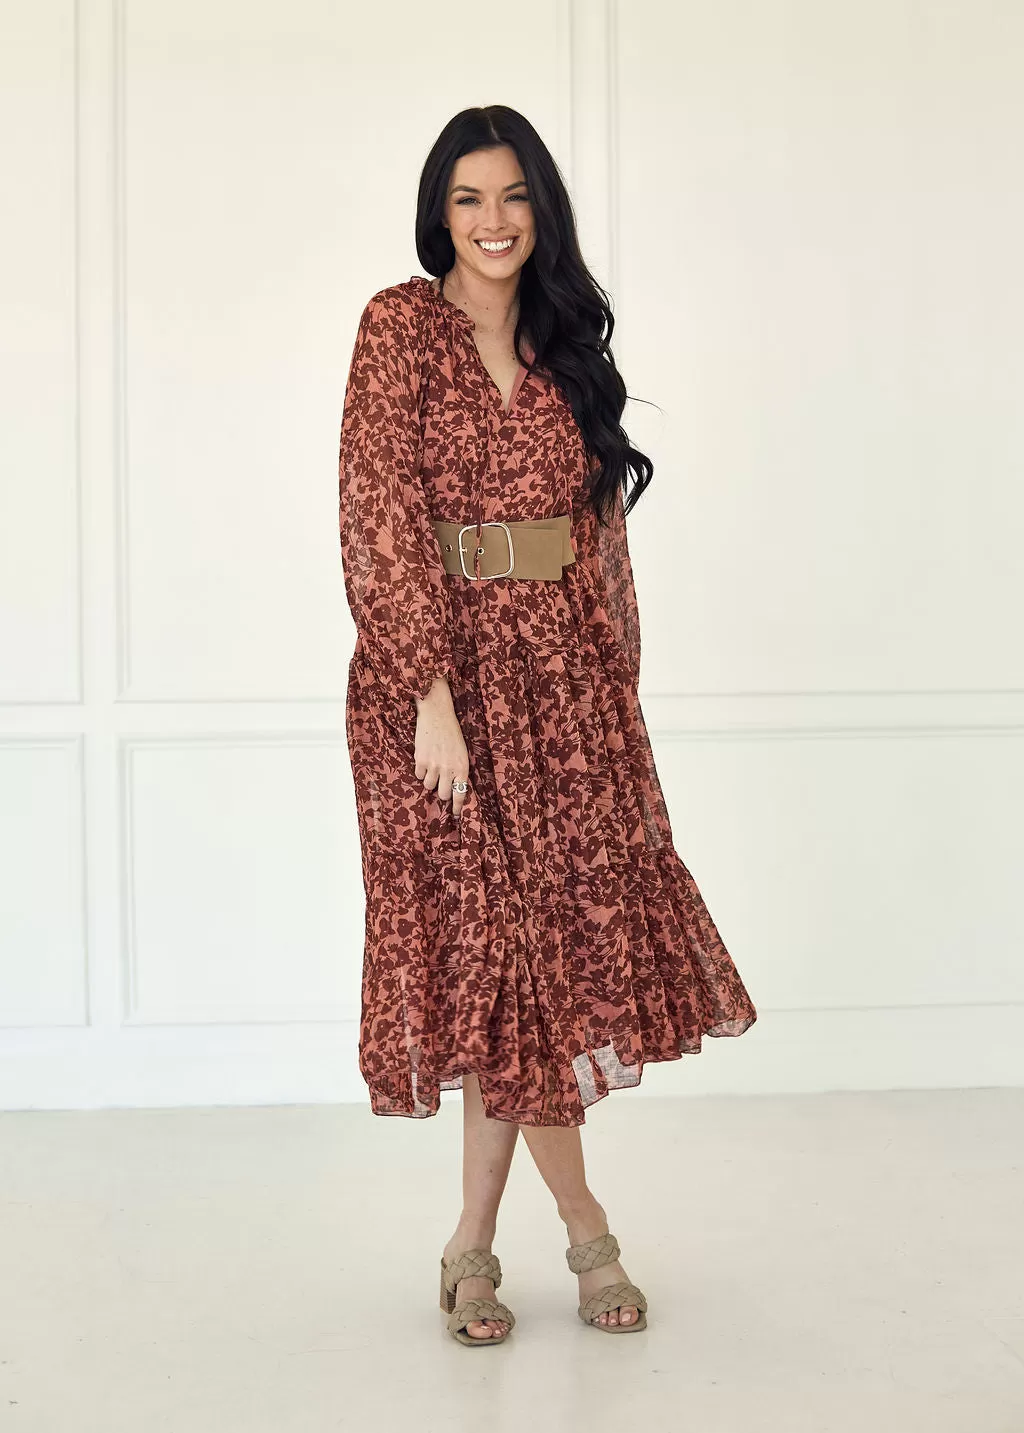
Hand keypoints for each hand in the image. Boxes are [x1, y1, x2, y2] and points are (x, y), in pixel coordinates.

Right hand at [413, 676, 470, 818]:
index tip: (456, 815)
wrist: (436, 713)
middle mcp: (448, 768)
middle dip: (443, 791)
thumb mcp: (462, 751)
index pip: (461, 794)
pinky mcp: (420, 760)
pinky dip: (420, 770)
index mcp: (462, 767)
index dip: (458, 807)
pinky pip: (418, 775)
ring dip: (430, 780)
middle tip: (442, 783)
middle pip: (444, 794)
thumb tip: (454, 787)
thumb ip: (458, 769)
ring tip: (432, 767)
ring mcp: (433, 765)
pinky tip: (425, 758)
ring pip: (429, 786)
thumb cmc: (452, 732)